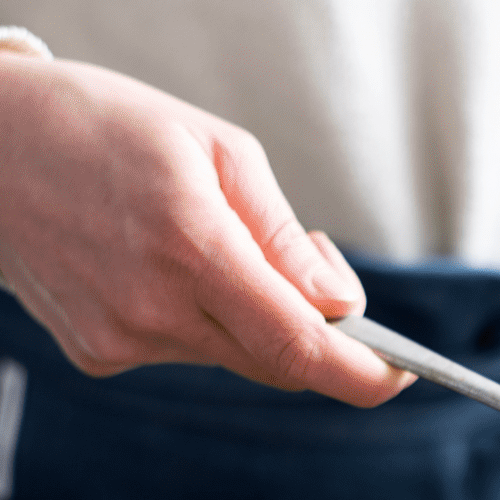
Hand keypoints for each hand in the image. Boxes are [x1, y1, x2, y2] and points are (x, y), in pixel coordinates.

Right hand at [0, 52, 411, 406]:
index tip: (402, 371)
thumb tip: (341, 305)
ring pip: (235, 356)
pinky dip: (201, 319)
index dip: (367, 373)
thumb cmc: (101, 126)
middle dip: (319, 331)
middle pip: (280, 363)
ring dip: (255, 318)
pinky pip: (186, 351)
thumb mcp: (216, 149)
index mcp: (191, 246)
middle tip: (310, 269)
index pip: (302, 348)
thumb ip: (285, 237)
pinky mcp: (98, 354)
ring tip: (213, 244)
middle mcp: (153, 308)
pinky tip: (160, 266)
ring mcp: (120, 339)